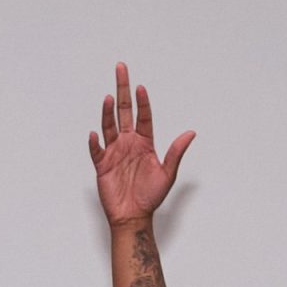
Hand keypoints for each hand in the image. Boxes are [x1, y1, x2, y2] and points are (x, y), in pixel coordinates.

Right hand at [88, 61, 193, 228]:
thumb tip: (191, 133)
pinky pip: (96, 150)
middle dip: (122, 89)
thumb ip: (176, 153)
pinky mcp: (102, 165)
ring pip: (109, 126)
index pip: (143, 116)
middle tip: (121, 68)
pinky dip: (95, 142)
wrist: (133, 217)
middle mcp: (128, 143)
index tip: (140, 87)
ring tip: (109, 98)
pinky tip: (95, 133)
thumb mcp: (167, 174)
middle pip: (124, 111)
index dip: (142, 101)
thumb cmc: (150, 197)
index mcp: (144, 143)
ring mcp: (114, 152)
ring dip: (108, 112)